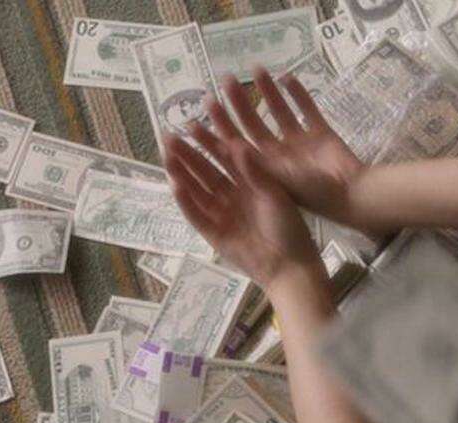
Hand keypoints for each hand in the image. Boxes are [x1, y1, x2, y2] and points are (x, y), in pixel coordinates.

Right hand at [163, 130, 324, 292]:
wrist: (290, 264)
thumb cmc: (289, 227)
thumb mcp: (274, 194)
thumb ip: (254, 171)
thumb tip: (237, 142)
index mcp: (249, 183)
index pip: (225, 158)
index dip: (209, 141)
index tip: (192, 123)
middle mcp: (232, 196)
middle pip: (205, 172)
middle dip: (187, 154)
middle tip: (168, 136)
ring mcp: (221, 215)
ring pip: (196, 190)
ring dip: (181, 174)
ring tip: (167, 155)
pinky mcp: (213, 234)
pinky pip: (197, 215)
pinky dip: (186, 202)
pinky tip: (176, 185)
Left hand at [192, 68, 379, 235]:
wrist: (350, 195)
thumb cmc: (310, 194)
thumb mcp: (274, 183)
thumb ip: (252, 164)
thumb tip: (227, 144)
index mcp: (264, 170)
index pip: (233, 147)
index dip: (216, 130)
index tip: (200, 110)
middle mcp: (278, 156)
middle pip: (252, 126)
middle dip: (236, 105)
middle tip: (222, 81)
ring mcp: (300, 145)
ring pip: (278, 113)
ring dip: (266, 93)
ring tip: (255, 68)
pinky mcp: (322, 135)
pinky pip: (308, 110)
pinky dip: (298, 95)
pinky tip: (287, 76)